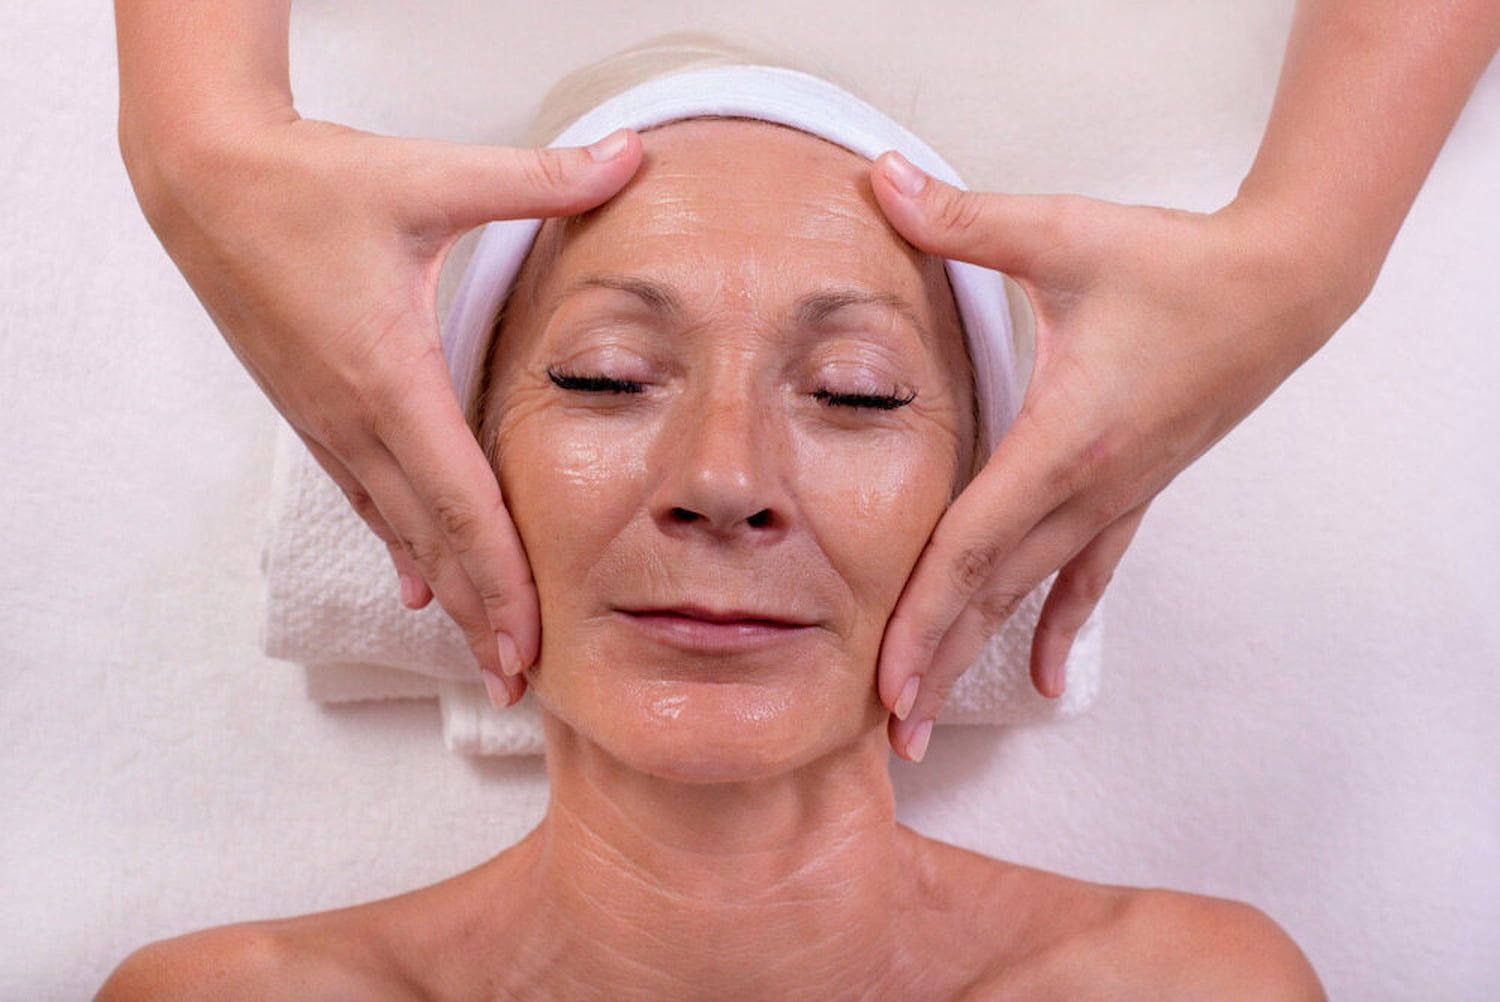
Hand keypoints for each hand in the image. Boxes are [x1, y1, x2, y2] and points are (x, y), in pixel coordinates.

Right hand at [124, 112, 642, 706]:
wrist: (203, 180)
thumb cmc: (310, 180)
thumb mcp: (430, 175)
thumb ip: (539, 178)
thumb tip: (630, 157)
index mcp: (390, 378)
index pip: (460, 504)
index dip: (501, 579)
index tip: (532, 643)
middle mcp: (357, 420)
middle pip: (432, 541)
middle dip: (480, 616)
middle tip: (521, 686)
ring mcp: (331, 424)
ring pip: (399, 530)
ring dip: (446, 594)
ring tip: (484, 654)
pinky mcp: (317, 412)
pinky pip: (368, 499)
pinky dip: (403, 547)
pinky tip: (417, 586)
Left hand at [868, 151, 1366, 761]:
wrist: (1278, 286)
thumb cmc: (1172, 263)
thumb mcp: (1059, 234)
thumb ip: (961, 218)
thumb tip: (878, 177)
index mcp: (1060, 442)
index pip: (972, 547)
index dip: (922, 616)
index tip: (885, 681)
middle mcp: (1085, 489)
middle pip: (992, 594)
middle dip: (935, 665)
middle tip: (888, 739)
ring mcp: (1113, 500)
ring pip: (1029, 594)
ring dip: (975, 657)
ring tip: (928, 724)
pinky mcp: (1131, 493)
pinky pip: (1086, 575)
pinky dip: (1055, 626)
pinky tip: (1041, 680)